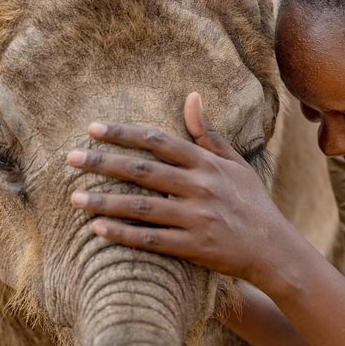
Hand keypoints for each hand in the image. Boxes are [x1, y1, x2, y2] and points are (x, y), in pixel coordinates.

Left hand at [66, 92, 292, 282]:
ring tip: (75, 198)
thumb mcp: (235, 164)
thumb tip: (191, 96)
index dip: (124, 134)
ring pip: (142, 207)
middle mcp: (200, 187)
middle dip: (103, 163)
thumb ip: (208, 134)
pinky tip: (98, 230)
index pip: (158, 142)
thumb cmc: (252, 203)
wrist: (274, 249)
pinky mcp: (194, 247)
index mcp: (207, 164)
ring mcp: (197, 218)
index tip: (93, 129)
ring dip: (106, 202)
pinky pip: (152, 240)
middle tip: (70, 159)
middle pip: (143, 171)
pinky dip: (124, 235)